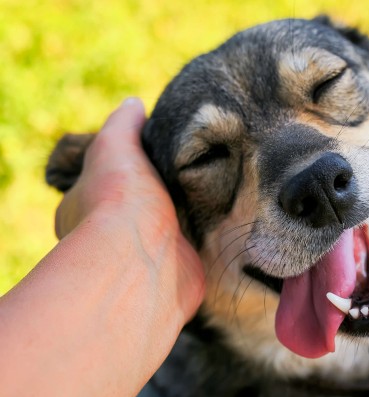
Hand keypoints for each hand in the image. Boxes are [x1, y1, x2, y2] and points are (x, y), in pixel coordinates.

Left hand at [0, 98, 204, 396]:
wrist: (145, 262)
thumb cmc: (120, 203)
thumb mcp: (115, 147)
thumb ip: (124, 124)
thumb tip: (134, 104)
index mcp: (87, 206)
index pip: (108, 179)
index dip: (131, 164)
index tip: (158, 149)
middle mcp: (115, 234)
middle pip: (145, 201)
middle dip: (166, 187)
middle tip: (197, 163)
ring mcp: (149, 254)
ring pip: (173, 224)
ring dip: (192, 209)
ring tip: (220, 180)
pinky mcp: (182, 268)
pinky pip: (197, 245)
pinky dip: (210, 232)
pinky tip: (228, 211)